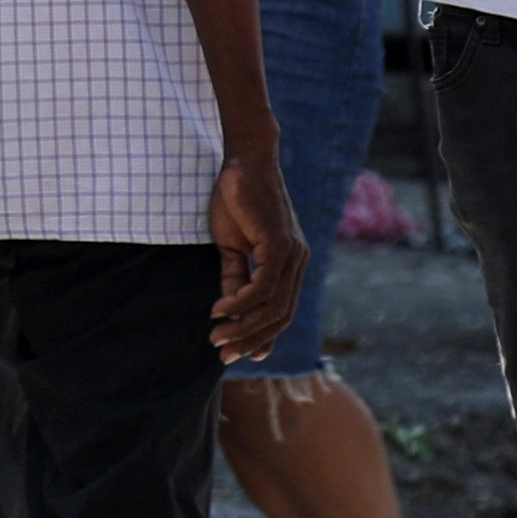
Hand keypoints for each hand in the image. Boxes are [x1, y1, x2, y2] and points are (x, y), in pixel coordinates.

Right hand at [207, 148, 305, 361]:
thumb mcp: (232, 245)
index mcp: (291, 264)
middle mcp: (298, 262)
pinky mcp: (280, 244)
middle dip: (252, 340)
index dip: (263, 336)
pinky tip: (221, 309)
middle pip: (281, 316)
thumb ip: (235, 274)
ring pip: (274, 307)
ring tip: (217, 337)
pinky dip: (242, 302)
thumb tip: (228, 308)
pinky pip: (264, 285)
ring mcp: (293, 254)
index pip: (283, 311)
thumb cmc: (236, 200)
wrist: (243, 162)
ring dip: (245, 327)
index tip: (240, 354)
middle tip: (223, 354)